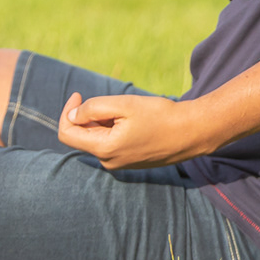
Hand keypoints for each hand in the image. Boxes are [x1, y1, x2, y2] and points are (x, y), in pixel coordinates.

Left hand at [57, 92, 206, 169]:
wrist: (192, 132)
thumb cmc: (159, 116)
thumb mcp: (124, 105)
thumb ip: (93, 108)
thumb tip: (73, 115)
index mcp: (103, 148)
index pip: (67, 133)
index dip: (68, 111)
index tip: (79, 94)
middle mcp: (108, 161)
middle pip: (83, 136)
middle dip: (90, 116)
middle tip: (114, 102)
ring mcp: (120, 164)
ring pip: (99, 139)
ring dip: (104, 123)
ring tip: (130, 113)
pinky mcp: (131, 163)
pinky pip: (113, 145)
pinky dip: (115, 130)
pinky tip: (137, 123)